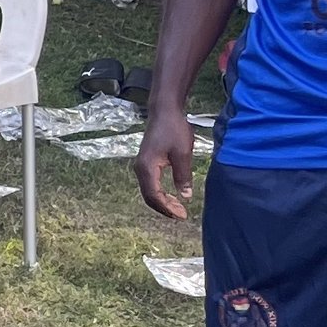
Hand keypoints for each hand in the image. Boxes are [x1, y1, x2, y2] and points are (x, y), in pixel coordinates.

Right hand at [136, 104, 195, 220]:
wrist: (165, 111)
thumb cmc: (174, 129)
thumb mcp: (182, 154)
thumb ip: (183, 176)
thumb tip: (185, 196)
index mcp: (147, 167)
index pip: (154, 195)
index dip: (167, 208)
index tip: (182, 215)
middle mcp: (140, 168)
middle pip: (149, 196)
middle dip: (164, 208)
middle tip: (182, 215)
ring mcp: (142, 165)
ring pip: (149, 191)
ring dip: (162, 201)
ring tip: (178, 207)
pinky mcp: (146, 162)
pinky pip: (150, 184)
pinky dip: (160, 193)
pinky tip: (172, 194)